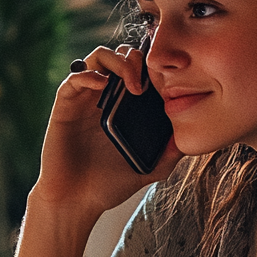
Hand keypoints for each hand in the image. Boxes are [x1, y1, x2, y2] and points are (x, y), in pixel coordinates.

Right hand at [32, 44, 181, 217]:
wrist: (77, 201)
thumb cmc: (109, 185)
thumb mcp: (150, 168)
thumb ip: (171, 152)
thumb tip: (191, 137)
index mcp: (124, 106)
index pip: (139, 68)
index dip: (151, 65)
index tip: (165, 79)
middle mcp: (105, 97)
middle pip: (120, 54)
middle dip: (136, 58)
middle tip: (146, 82)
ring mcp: (85, 99)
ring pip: (98, 57)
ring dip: (117, 61)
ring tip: (130, 82)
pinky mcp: (65, 105)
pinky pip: (75, 77)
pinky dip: (90, 74)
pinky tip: (103, 86)